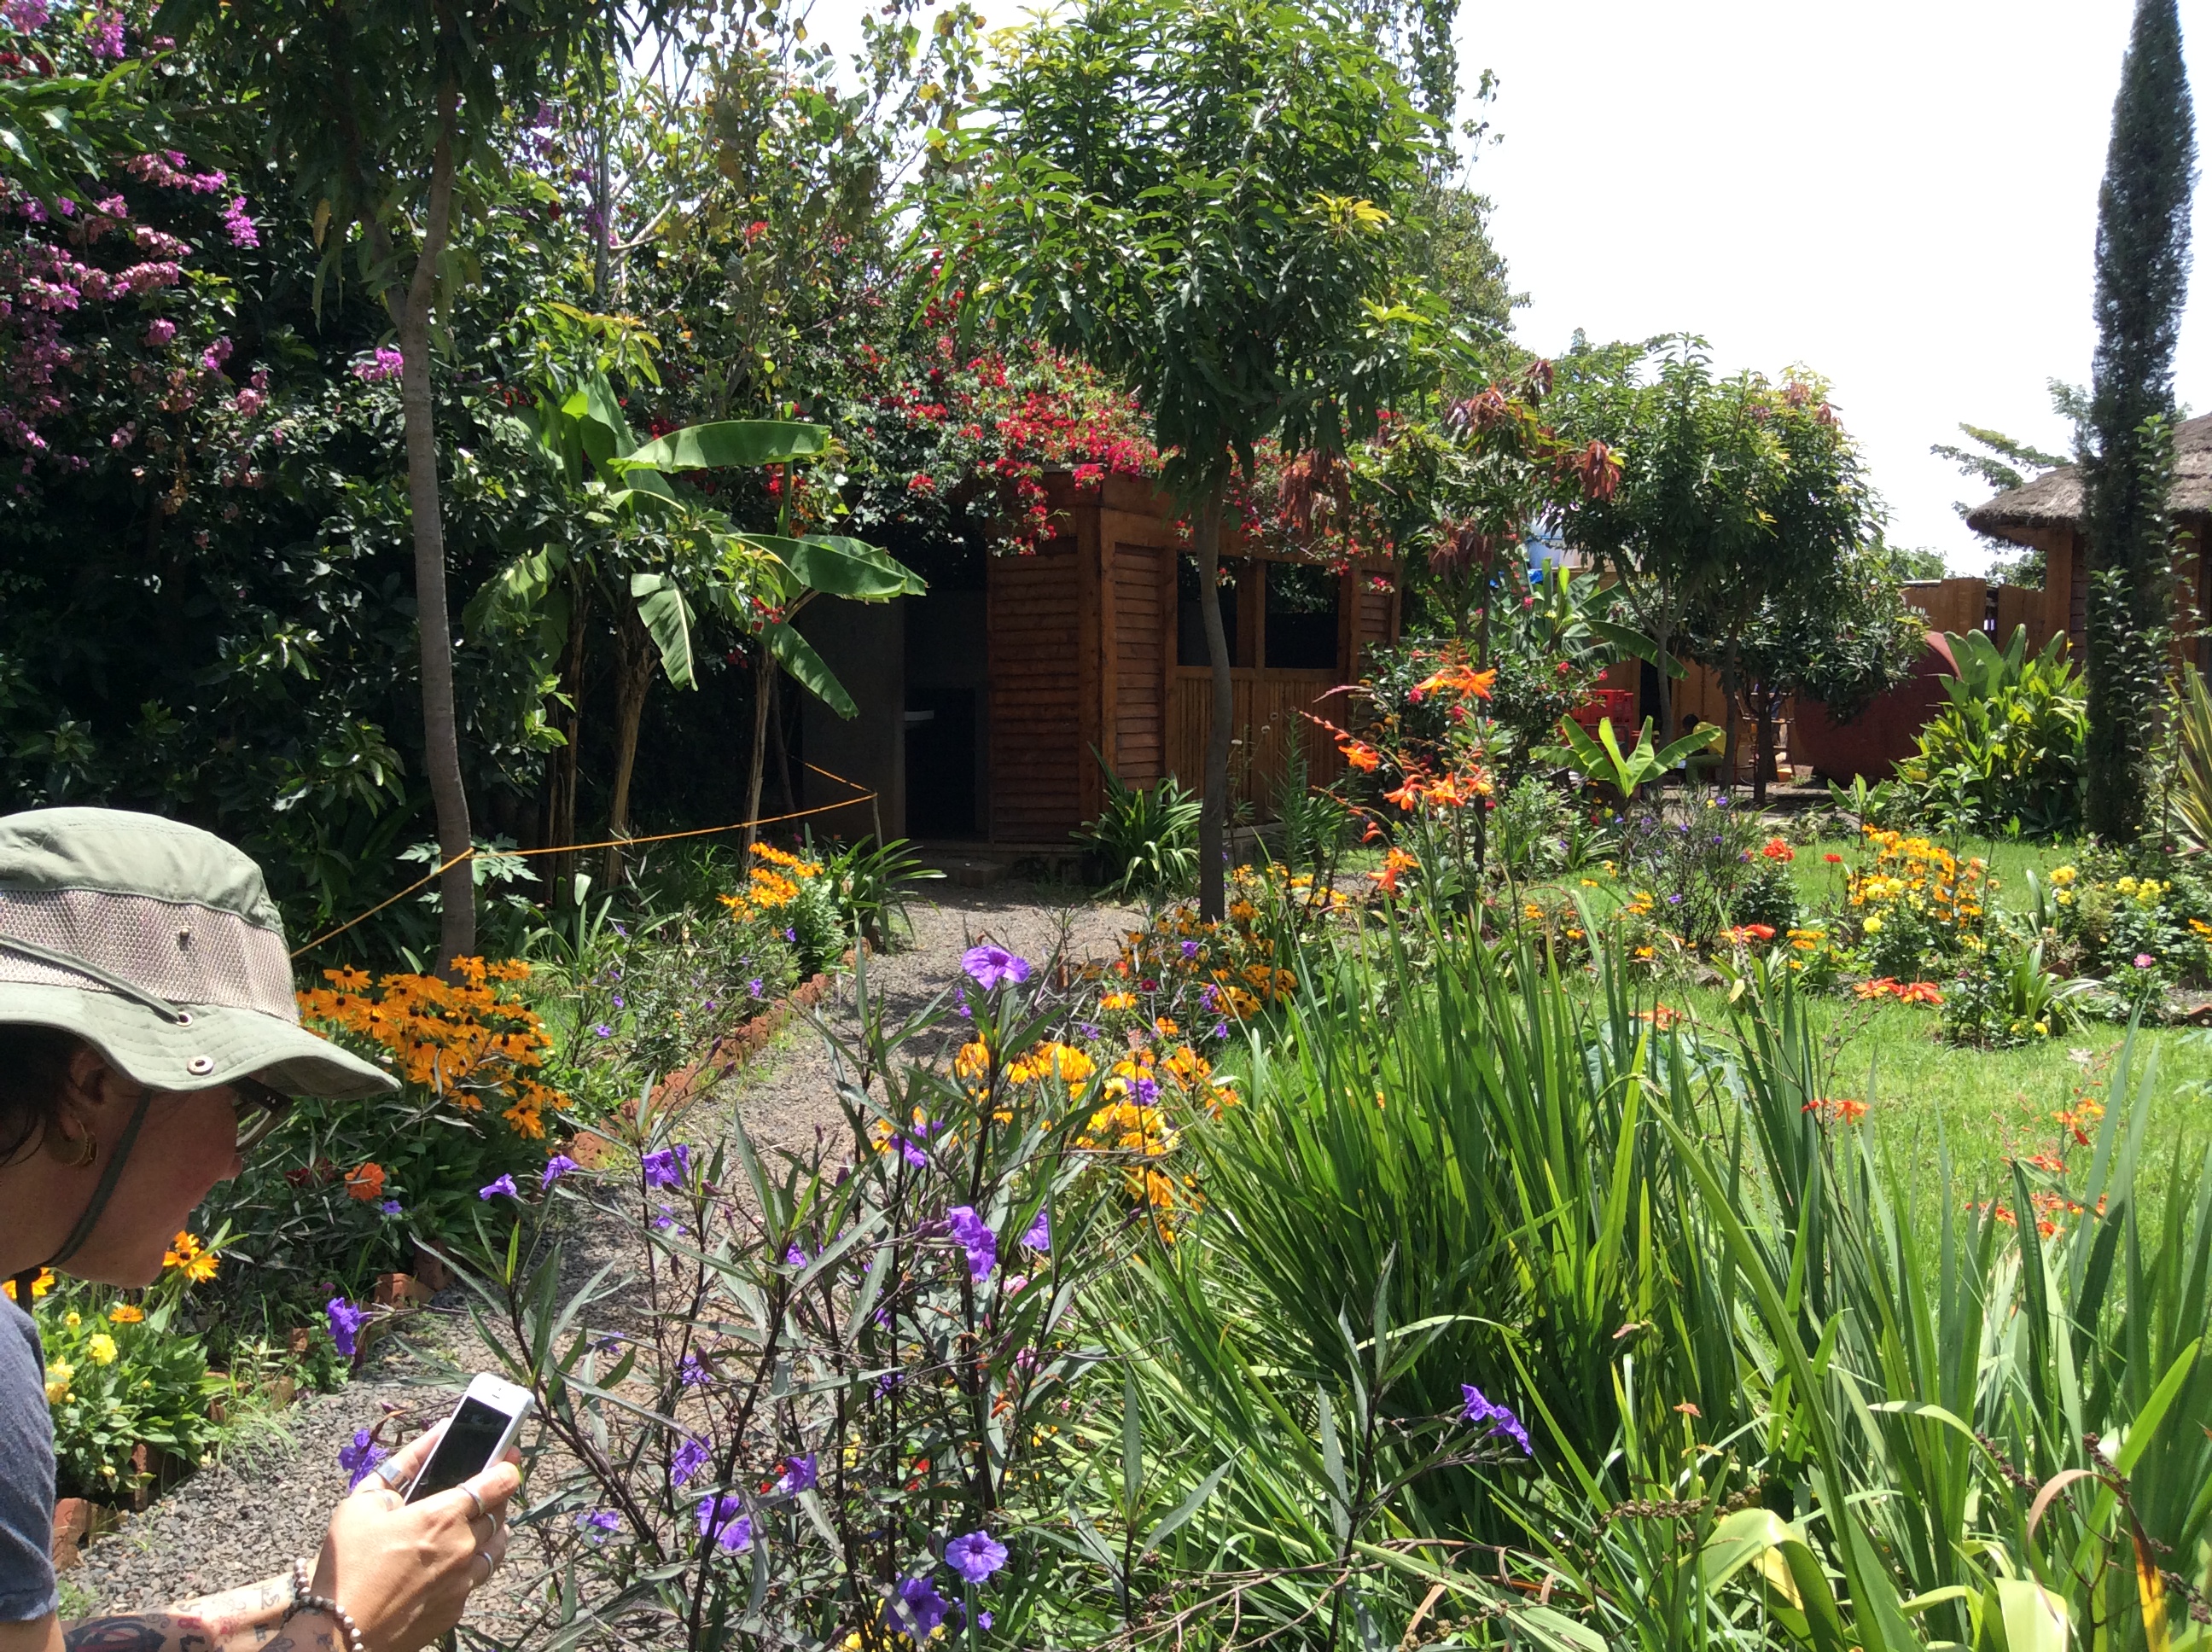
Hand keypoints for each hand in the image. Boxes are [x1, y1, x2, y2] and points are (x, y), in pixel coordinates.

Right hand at [307, 1424, 521, 1651]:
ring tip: (470, 1527)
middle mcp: (463, 1547)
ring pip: (496, 1548)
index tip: (510, 1459)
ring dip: (491, 1533)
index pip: (499, 1483)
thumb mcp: (363, 1502)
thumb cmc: (346, 1565)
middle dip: (495, 1499)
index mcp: (443, 1516)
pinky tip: (445, 1566)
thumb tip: (438, 1434)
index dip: (508, 1467)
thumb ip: (405, 1464)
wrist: (337, 1634)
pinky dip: (469, 1567)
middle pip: (501, 1514)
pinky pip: (476, 1579)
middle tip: (479, 1494)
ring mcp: (463, 1582)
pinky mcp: (457, 1609)